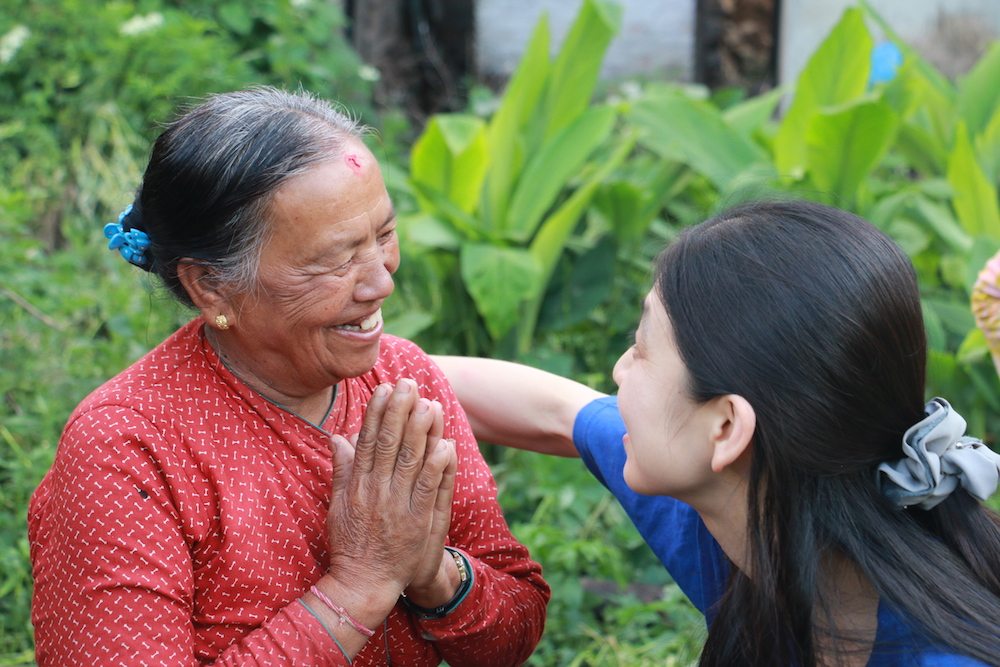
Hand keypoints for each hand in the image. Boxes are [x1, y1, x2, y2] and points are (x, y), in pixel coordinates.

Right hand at [325, 379, 454, 595]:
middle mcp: (377, 492)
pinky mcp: (418, 522)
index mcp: (358, 485)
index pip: (368, 441)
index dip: (377, 413)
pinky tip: (445, 445)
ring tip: (429, 404)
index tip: (385, 388)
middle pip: (389, 444)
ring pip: (411, 462)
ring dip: (421, 432)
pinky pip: (429, 490)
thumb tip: (338, 437)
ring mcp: (398, 507)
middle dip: (400, 412)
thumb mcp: (338, 504)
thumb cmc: (351, 543)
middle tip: (409, 384)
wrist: (364, 583)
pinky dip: (438, 467)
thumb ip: (342, 469)